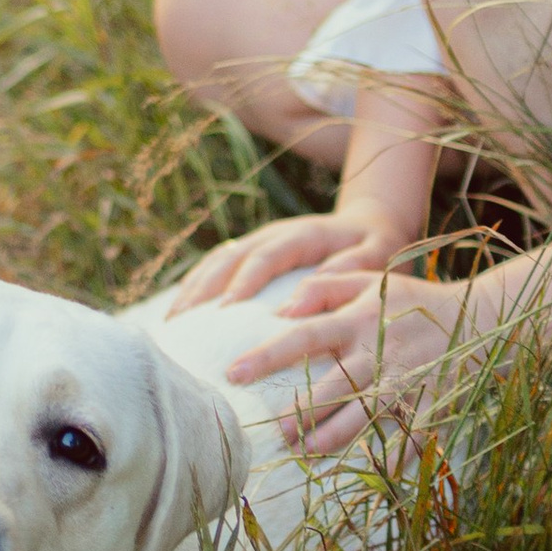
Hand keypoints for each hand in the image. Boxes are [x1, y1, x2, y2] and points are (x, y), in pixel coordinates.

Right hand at [168, 212, 403, 313]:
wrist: (371, 225)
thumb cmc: (378, 245)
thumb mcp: (379, 253)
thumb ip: (353, 265)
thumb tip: (318, 281)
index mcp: (303, 234)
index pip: (266, 255)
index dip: (244, 281)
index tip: (225, 311)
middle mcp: (274, 234)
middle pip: (230, 258)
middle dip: (205, 290)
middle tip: (184, 325)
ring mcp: (259, 242)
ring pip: (217, 262)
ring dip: (193, 291)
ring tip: (172, 325)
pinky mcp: (252, 255)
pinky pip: (216, 269)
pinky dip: (196, 290)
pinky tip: (180, 316)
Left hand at [228, 268, 480, 457]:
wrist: (480, 317)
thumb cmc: (412, 300)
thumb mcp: (369, 281)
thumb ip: (322, 288)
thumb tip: (280, 308)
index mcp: (359, 319)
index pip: (304, 336)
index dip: (267, 355)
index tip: (233, 372)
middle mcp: (379, 352)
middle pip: (331, 387)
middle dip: (299, 413)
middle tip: (270, 433)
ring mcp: (406, 382)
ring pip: (363, 418)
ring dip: (331, 439)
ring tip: (303, 454)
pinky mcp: (430, 404)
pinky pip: (407, 439)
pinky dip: (388, 460)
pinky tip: (365, 478)